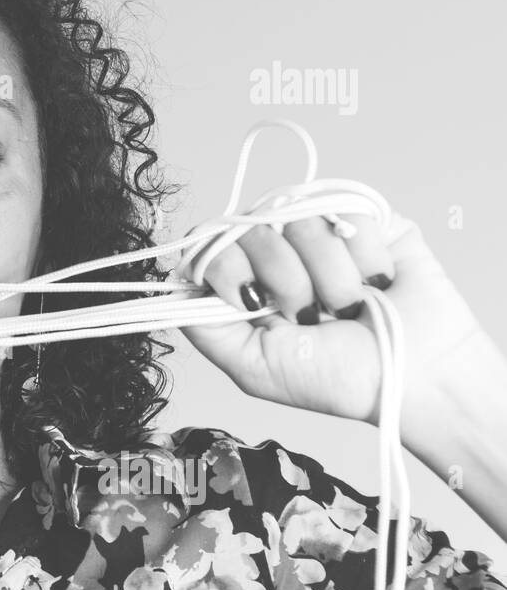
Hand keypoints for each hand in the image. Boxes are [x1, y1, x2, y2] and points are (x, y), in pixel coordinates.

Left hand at [178, 212, 486, 432]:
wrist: (416, 377)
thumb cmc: (338, 380)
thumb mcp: (254, 367)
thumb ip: (205, 327)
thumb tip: (173, 285)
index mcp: (245, 282)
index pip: (208, 240)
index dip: (226, 265)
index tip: (250, 300)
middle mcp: (277, 251)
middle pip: (252, 227)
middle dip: (286, 282)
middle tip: (311, 317)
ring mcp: (320, 230)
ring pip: (302, 220)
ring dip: (331, 278)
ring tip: (348, 307)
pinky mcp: (365, 217)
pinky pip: (347, 209)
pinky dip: (365, 256)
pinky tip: (377, 283)